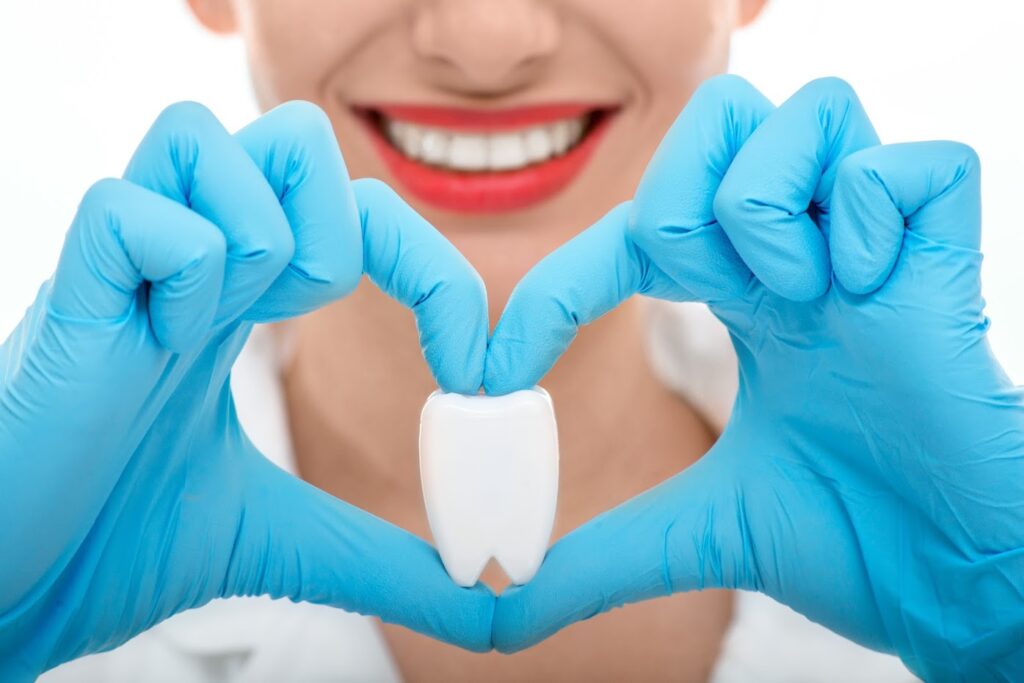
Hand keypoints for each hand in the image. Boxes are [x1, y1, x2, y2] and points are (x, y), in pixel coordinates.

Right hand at [0, 101, 492, 679]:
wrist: (4, 595)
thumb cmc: (115, 545)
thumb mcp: (285, 544)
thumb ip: (385, 559)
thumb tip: (494, 602)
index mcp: (242, 307)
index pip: (360, 216)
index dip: (435, 272)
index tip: (471, 370)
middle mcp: (191, 267)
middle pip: (298, 139)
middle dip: (359, 232)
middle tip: (337, 336)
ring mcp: (126, 270)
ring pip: (219, 144)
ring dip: (261, 246)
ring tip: (205, 338)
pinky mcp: (67, 294)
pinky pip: (144, 214)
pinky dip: (181, 275)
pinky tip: (152, 344)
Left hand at [486, 76, 1023, 680]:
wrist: (961, 590)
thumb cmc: (854, 543)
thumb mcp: (700, 531)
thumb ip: (602, 554)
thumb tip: (505, 610)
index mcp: (750, 300)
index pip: (633, 233)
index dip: (557, 286)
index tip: (499, 369)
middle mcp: (809, 255)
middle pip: (721, 116)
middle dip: (674, 196)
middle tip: (698, 290)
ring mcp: (879, 246)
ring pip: (805, 109)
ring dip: (759, 204)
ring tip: (793, 295)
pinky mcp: (950, 254)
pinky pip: (900, 166)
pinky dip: (863, 218)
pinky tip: (867, 295)